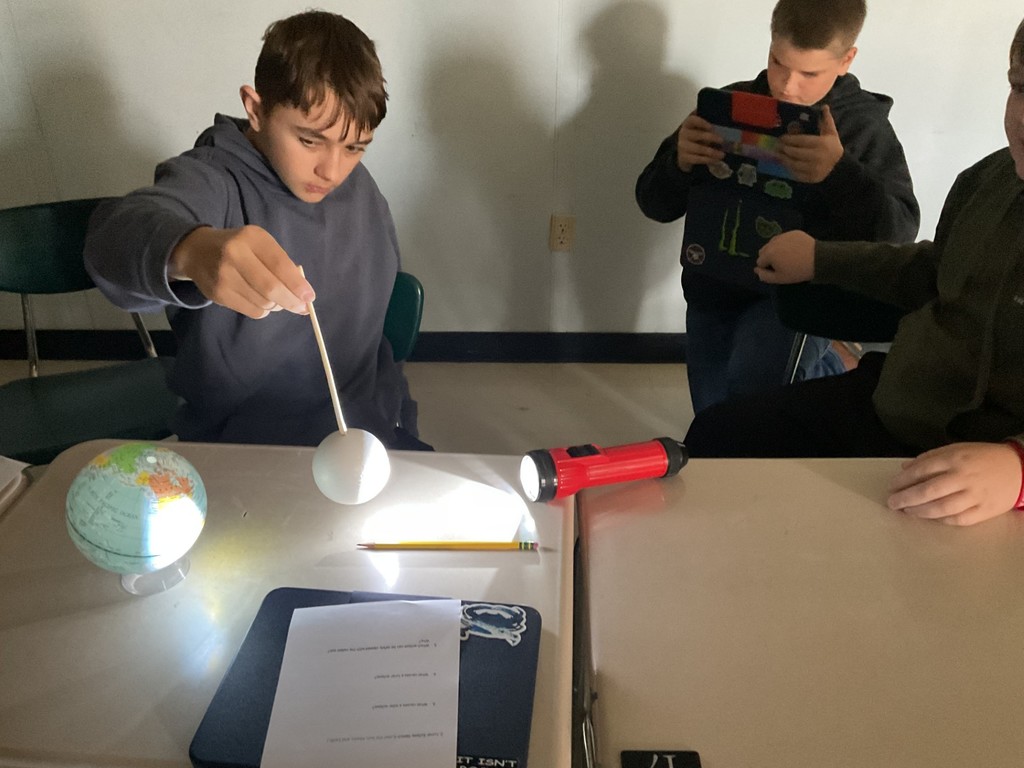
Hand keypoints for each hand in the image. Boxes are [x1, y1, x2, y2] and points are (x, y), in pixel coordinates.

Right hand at [169, 225, 314, 318]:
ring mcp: (224, 275)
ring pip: (263, 302)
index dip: (297, 284)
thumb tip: (303, 292)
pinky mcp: (218, 294)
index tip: (309, 297)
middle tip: (301, 308)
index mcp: (252, 237)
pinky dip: (264, 310)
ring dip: (277, 306)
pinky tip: (262, 302)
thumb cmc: (239, 247)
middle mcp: (235, 254)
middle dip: (291, 301)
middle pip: (271, 288)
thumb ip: (281, 263)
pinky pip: (252, 310)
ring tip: (278, 300)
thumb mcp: (260, 244)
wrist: (197, 251)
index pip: (280, 265)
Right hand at [675, 112, 724, 170]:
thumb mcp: (701, 131)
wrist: (686, 153)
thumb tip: (726, 133)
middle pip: (697, 135)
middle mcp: (683, 134)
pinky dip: (708, 160)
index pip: (692, 120)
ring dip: (712, 152)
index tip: (711, 127)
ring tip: (722, 155)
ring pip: (699, 149)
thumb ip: (710, 130)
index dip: (702, 123)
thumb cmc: (697, 138)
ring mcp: (682, 146)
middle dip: (711, 138)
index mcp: (688, 124)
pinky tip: (716, 160)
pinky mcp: (684, 157)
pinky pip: (697, 159)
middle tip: (722, 141)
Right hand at [754, 230, 815, 283]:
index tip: (779, 270)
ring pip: (773, 243)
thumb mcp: (780, 278)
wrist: (819, 259)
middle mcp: (773, 242)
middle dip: (769, 257)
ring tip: (789, 256)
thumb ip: (764, 276)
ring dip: (776, 249)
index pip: (760, 262)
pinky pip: (784, 238)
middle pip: (764, 250)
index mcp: (768, 253)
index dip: (768, 268)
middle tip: (782, 263)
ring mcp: (783, 235)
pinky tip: (796, 249)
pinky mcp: (793, 232)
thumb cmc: (797, 271)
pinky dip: (786, 243)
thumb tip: (756, 270)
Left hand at [778, 105, 843, 183]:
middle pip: (795, 153)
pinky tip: (784, 163)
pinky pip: (795, 173)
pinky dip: (788, 168)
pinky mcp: (810, 178)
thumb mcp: (831, 133)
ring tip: (777, 154)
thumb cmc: (833, 147)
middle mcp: (817, 157)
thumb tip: (824, 106)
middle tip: (777, 145)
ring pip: (793, 164)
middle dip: (784, 149)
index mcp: (821, 144)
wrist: (839, 167)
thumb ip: (826, 120)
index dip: (789, 139)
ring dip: (783, 159)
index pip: (801, 141)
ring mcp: (813, 169)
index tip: (782, 138)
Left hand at [888, 442, 1021, 525]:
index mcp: (954, 458)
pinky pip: (958, 519)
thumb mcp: (956, 449)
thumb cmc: (982, 458)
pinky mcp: (984, 510)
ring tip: (908, 511)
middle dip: (906, 499)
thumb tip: (905, 468)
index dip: (903, 480)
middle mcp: (963, 477)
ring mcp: (974, 495)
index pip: (921, 470)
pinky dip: (942, 520)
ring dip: (920, 511)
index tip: (892, 487)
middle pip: (928, 491)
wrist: (1018, 469)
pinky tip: (931, 517)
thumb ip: (930, 458)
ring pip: (941, 508)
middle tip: (892, 503)